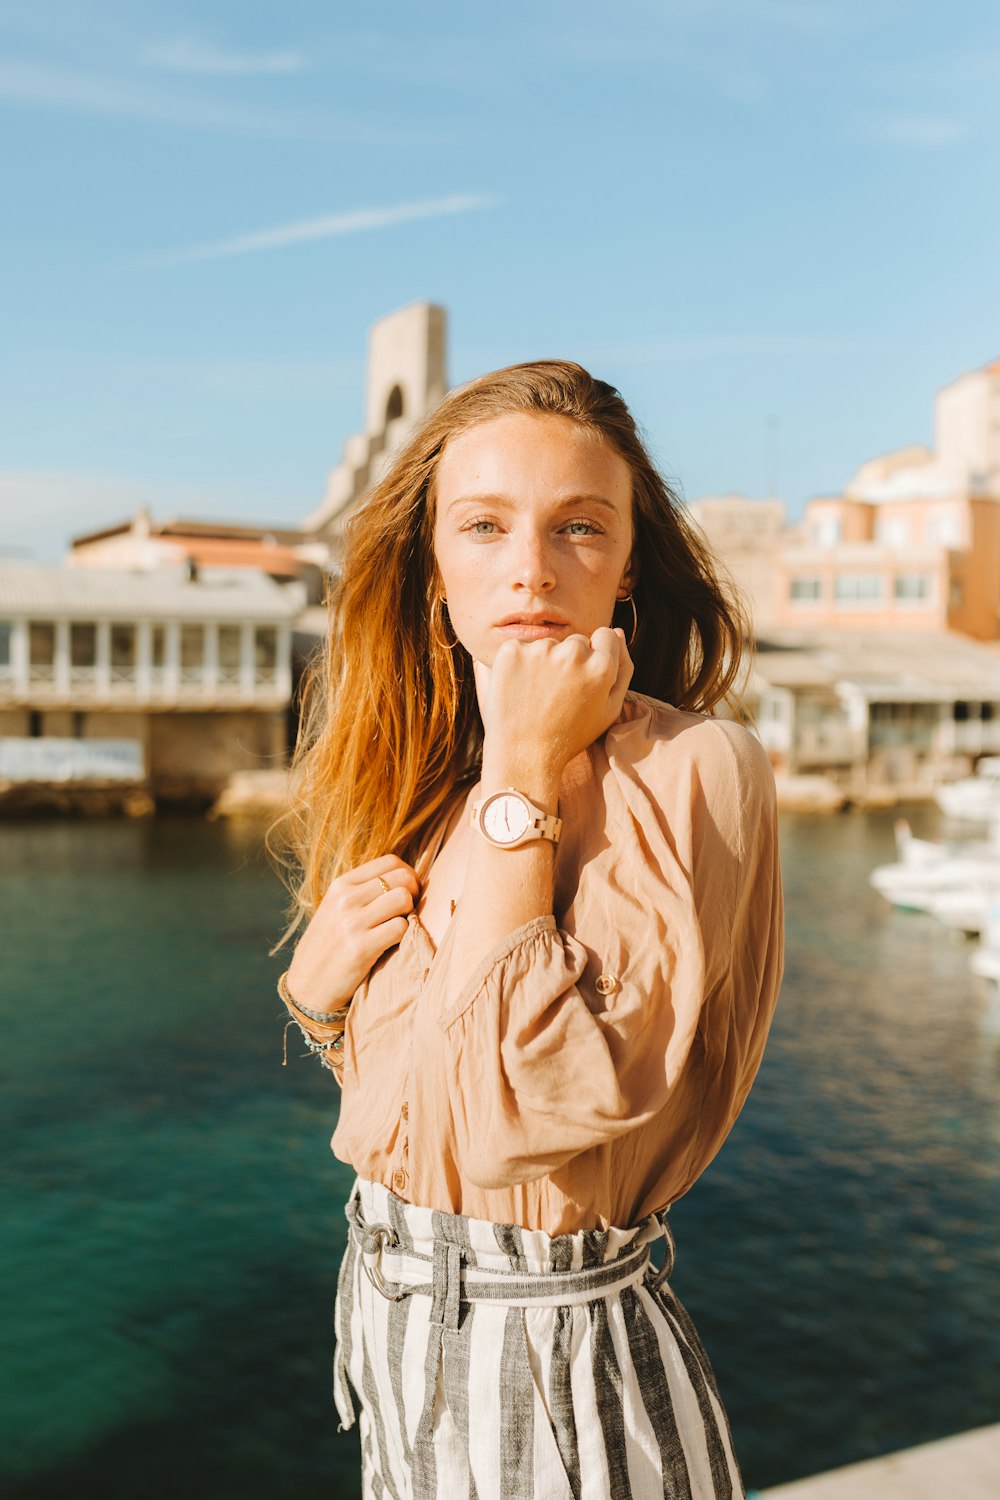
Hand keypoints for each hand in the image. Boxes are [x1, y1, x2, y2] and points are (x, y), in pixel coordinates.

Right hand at [286, 855, 419, 1012]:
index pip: (390, 861)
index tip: (407, 891)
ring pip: (403, 899)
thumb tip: (404, 878)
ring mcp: (353, 923)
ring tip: (399, 925)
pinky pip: (400, 928)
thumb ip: (363, 892)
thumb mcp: (336, 909)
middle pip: (402, 877)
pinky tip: (392, 943)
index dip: (408, 874)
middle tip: (408, 910)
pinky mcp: (362, 948)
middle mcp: (346, 899)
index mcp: (341, 885)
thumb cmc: (328, 945)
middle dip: (414, 892)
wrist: (307, 984)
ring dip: (410, 913)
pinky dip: (404, 935)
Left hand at [478, 625, 633, 775]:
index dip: (595, 657)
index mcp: (602, 666)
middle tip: (558, 695)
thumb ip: (623, 668)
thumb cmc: (571, 735)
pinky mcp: (511, 651)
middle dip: (570, 661)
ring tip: (538, 696)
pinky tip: (520, 689)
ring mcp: (540, 650)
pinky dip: (519, 664)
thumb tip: (618, 632)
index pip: (605, 635)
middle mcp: (573, 652)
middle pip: (576, 641)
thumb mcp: (609, 709)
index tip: (582, 679)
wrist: (524, 755)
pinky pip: (521, 647)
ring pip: (548, 645)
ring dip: (544, 662)